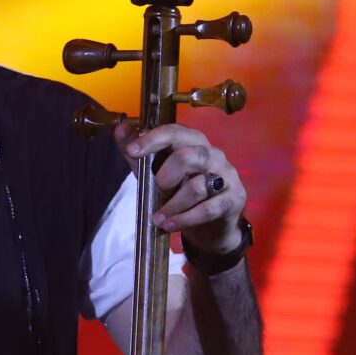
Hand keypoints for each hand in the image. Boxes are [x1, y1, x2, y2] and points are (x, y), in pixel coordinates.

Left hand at [114, 121, 246, 255]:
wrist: (211, 226)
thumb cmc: (181, 193)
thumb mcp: (155, 174)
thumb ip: (138, 155)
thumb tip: (120, 129)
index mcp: (192, 142)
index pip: (174, 132)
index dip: (152, 139)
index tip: (132, 151)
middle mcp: (212, 154)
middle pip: (190, 155)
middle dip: (166, 175)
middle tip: (157, 189)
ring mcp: (227, 176)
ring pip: (198, 186)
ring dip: (173, 205)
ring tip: (158, 219)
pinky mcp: (235, 198)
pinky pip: (209, 208)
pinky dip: (185, 219)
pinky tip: (170, 225)